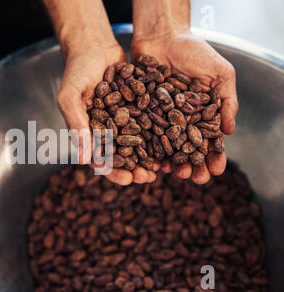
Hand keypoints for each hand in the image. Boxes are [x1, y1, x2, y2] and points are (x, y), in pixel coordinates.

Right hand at [58, 44, 159, 184]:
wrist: (93, 46)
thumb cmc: (76, 71)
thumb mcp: (70, 97)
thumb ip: (76, 125)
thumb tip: (84, 160)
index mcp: (88, 133)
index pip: (100, 160)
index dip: (114, 172)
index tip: (128, 180)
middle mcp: (107, 130)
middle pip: (122, 156)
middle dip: (135, 169)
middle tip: (149, 177)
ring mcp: (123, 119)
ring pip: (138, 143)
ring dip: (149, 156)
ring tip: (163, 166)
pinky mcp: (137, 107)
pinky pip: (149, 123)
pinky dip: (159, 133)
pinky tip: (172, 140)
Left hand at [132, 31, 237, 183]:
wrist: (162, 35)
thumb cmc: (194, 51)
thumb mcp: (220, 73)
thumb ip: (227, 101)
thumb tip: (229, 132)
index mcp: (201, 114)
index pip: (208, 139)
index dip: (213, 156)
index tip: (216, 170)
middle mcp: (180, 120)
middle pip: (186, 148)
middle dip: (192, 164)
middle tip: (195, 178)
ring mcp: (159, 118)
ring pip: (165, 146)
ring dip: (171, 161)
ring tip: (175, 173)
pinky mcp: (140, 113)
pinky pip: (143, 134)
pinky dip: (147, 148)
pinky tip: (151, 161)